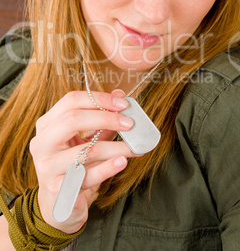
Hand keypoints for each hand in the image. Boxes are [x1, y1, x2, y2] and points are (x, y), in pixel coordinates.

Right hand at [30, 90, 136, 233]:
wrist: (58, 205)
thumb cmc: (73, 166)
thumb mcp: (85, 140)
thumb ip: (101, 119)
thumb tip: (120, 96)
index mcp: (47, 124)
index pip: (71, 101)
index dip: (99, 99)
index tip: (123, 103)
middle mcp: (42, 143)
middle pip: (73, 120)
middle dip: (106, 118)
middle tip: (130, 123)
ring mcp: (48, 166)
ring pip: (86, 151)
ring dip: (116, 147)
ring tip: (135, 147)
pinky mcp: (58, 189)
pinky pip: (87, 175)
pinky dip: (108, 168)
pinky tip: (123, 162)